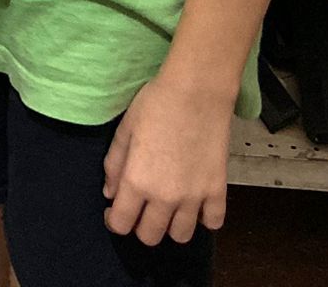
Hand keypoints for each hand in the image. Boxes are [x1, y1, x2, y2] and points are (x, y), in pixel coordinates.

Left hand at [102, 76, 230, 246]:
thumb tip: (110, 193)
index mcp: (136, 182)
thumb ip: (114, 165)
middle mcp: (164, 197)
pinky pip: (212, 223)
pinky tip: (195, 203)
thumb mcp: (125, 130)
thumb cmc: (155, 104)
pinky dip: (203, 218)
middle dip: (140, 226)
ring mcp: (194, 198)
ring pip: (180, 236)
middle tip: (141, 207)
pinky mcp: (218, 191)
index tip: (114, 211)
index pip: (121, 225)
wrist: (197, 91)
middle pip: (150, 237)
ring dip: (171, 225)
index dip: (113, 221)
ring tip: (168, 206)